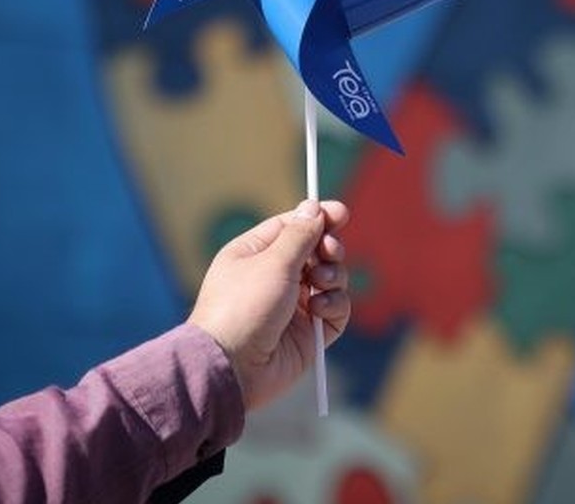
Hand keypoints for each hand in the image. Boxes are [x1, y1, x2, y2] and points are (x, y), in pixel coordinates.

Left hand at [187, 199, 350, 410]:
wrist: (233, 368)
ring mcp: (293, 306)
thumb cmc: (243, 308)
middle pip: (316, 251)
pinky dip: (333, 304)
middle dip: (329, 249)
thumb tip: (314, 207)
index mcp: (255, 254)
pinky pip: (335, 308)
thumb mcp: (272, 262)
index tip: (342, 213)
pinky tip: (318, 308)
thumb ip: (300, 234)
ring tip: (318, 284)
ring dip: (333, 276)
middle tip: (328, 253)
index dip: (318, 219)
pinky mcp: (309, 332)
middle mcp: (274, 278)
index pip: (292, 227)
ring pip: (331, 278)